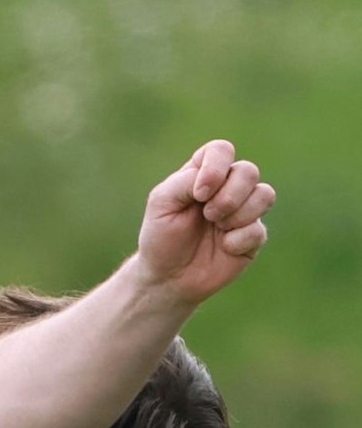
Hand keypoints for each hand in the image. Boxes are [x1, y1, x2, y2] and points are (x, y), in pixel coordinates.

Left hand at [134, 139, 274, 306]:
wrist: (168, 277)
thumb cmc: (161, 237)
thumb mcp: (161, 203)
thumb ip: (185, 181)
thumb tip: (218, 178)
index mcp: (203, 175)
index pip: (221, 150)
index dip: (216, 167)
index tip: (198, 193)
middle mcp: (227, 188)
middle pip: (248, 171)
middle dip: (228, 195)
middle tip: (208, 215)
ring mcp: (244, 211)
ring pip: (264, 194)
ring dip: (237, 214)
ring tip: (217, 228)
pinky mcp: (254, 236)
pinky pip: (259, 229)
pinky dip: (237, 240)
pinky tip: (224, 247)